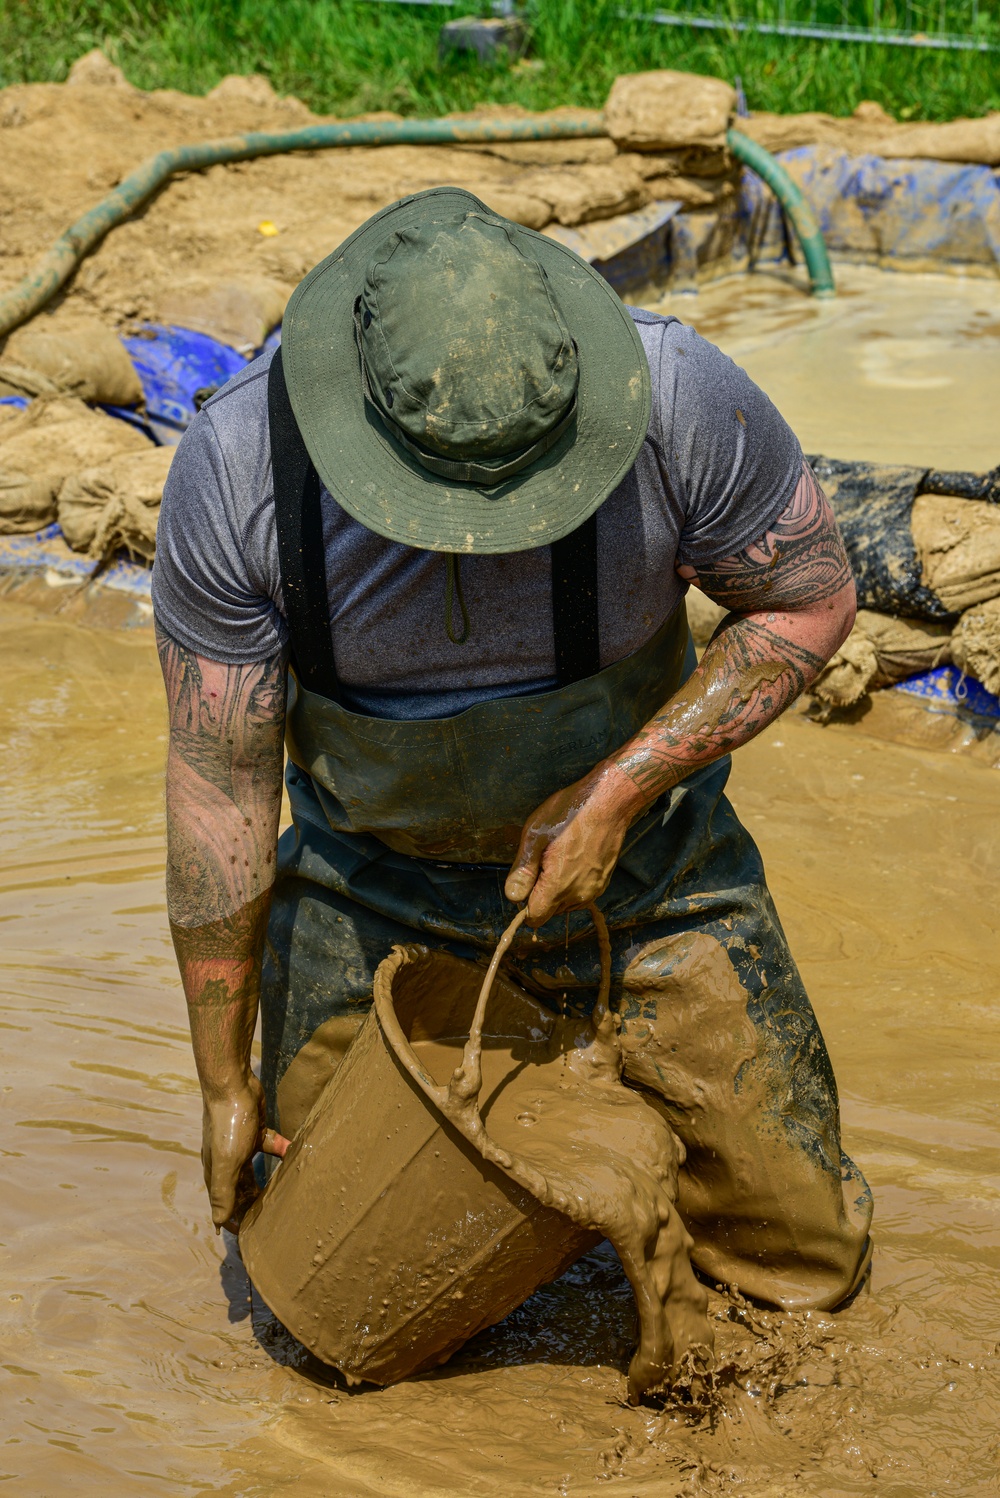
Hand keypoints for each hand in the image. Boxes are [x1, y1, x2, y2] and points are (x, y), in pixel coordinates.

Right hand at [200, 1074, 288, 1232]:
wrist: (233, 1086)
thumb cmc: (228, 1125)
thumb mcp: (226, 1162)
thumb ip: (223, 1192)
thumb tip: (217, 1223)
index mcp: (216, 1173)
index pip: (222, 1204)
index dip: (232, 1221)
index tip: (247, 1238)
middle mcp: (227, 1162)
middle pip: (240, 1191)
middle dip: (252, 1206)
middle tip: (271, 1223)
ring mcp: (242, 1146)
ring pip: (255, 1172)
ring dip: (267, 1184)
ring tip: (285, 1198)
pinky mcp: (257, 1131)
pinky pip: (272, 1147)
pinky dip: (284, 1153)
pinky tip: (299, 1157)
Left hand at [504, 765, 641, 926]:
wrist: (609, 802)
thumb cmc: (569, 814)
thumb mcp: (535, 836)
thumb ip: (523, 871)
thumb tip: (512, 897)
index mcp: (558, 887)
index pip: (535, 918)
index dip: (524, 905)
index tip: (525, 882)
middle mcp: (578, 895)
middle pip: (550, 912)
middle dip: (540, 896)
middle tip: (540, 863)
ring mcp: (594, 890)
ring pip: (566, 905)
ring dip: (557, 891)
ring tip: (557, 859)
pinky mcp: (603, 882)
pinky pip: (581, 895)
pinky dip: (572, 885)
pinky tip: (572, 860)